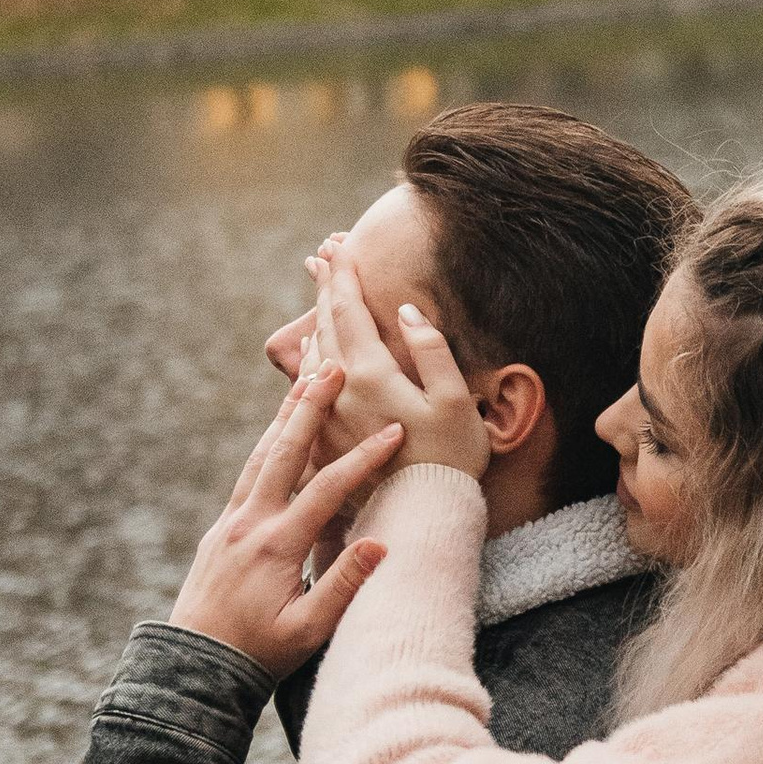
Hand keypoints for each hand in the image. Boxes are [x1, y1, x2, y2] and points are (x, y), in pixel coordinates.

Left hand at [167, 365, 402, 677]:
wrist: (196, 665)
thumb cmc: (260, 653)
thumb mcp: (307, 630)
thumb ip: (344, 586)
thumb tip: (381, 544)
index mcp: (276, 546)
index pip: (327, 489)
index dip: (363, 458)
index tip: (393, 430)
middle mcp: (250, 524)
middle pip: (283, 452)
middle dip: (310, 407)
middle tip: (331, 366)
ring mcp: (231, 522)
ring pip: (260, 455)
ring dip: (285, 416)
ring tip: (305, 379)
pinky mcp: (222, 528)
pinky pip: (248, 474)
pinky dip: (267, 444)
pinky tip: (279, 429)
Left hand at [306, 237, 490, 480]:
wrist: (420, 519)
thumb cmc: (450, 459)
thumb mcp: (454, 401)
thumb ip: (433, 350)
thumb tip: (408, 309)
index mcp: (369, 376)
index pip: (348, 311)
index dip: (343, 275)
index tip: (338, 244)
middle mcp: (338, 393)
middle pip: (324, 327)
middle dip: (325, 288)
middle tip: (321, 255)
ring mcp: (326, 418)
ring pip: (312, 357)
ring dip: (316, 321)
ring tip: (318, 295)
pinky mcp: (324, 442)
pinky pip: (308, 390)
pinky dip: (310, 361)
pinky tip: (313, 354)